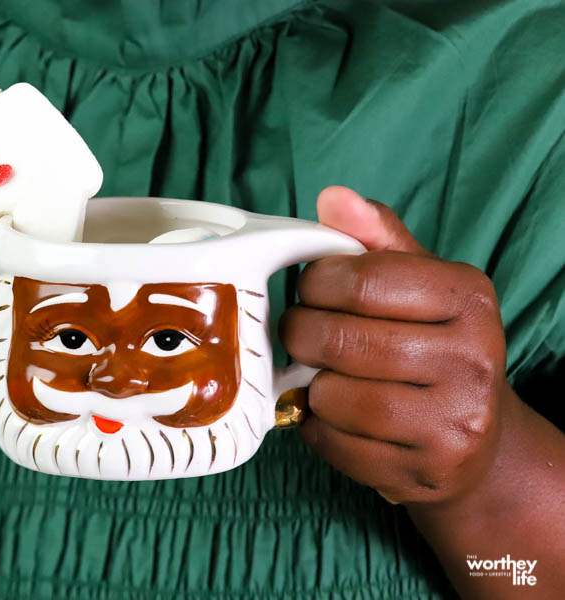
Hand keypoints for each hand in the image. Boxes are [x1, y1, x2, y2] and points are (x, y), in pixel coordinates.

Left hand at [279, 186, 515, 505]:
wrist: (478, 438)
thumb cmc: (434, 346)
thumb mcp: (420, 283)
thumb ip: (376, 240)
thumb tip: (333, 198)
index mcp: (469, 298)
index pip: (360, 281)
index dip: (314, 283)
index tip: (310, 289)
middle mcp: (473, 359)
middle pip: (340, 341)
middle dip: (302, 334)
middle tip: (302, 334)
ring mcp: (454, 423)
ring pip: (333, 396)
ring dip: (312, 385)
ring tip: (325, 375)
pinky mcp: (424, 472)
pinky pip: (334, 444)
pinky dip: (318, 427)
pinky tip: (336, 414)